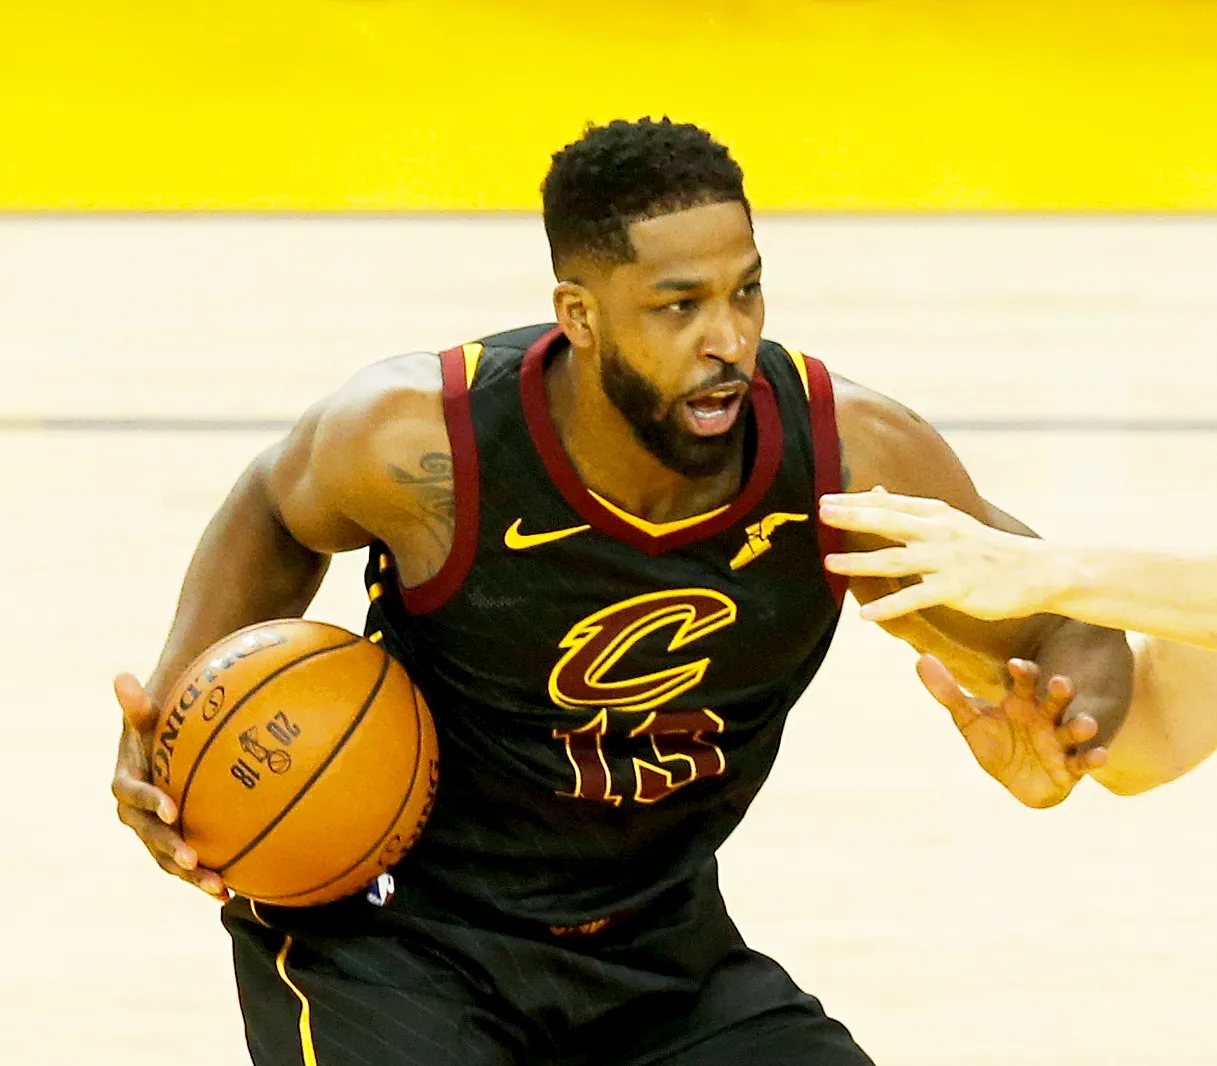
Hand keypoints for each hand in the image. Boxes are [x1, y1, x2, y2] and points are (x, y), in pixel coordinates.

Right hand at [111, 673, 228, 899]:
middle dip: (173, 851)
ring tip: (220, 887)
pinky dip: (208, 878)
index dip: (151, 803)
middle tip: (195, 861)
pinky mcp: (177, 844)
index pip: (134, 796)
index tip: (172, 809)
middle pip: (152, 838)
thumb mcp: (146, 716)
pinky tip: (234, 890)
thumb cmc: (155, 728)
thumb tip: (121, 677)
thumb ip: (136, 703)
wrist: (160, 751)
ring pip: (170, 860)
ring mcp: (156, 834)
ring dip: (193, 876)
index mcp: (126, 785)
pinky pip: (190, 865)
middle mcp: (137, 816)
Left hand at [819, 489, 1050, 621]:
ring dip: (860, 562)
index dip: (857, 501)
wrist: (1036, 571)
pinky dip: (890, 605)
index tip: (825, 499)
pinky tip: (866, 614)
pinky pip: (917, 597)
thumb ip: (909, 510)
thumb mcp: (948, 521)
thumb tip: (873, 491)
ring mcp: (947, 560)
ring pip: (896, 559)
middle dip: (854, 517)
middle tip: (822, 513)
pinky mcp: (957, 588)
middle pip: (889, 521)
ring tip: (829, 564)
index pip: (889, 503)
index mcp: (935, 514)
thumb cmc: (985, 549)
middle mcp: (938, 532)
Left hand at [917, 654, 1107, 807]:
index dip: (1023, 672)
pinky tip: (1098, 757)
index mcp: (1023, 701)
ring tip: (1084, 723)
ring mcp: (1061, 740)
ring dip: (1081, 725)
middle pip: (1056, 699)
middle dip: (1060, 690)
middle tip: (1060, 682)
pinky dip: (1092, 759)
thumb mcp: (968, 718)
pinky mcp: (1071, 767)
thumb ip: (946, 692)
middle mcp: (1046, 716)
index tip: (1016, 665)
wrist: (1015, 782)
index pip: (1026, 680)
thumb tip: (919, 659)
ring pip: (1075, 728)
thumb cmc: (996, 742)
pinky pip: (1084, 762)